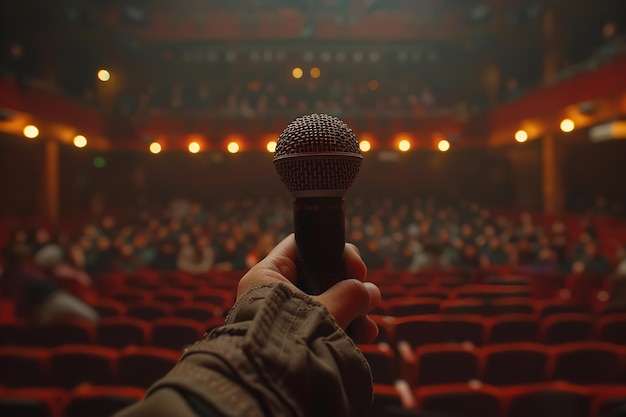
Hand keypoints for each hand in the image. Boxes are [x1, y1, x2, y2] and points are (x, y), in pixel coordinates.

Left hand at [237, 234, 380, 342]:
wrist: (267, 385)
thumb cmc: (288, 339)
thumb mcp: (325, 310)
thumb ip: (350, 295)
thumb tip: (371, 292)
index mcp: (268, 275)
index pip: (303, 246)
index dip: (334, 250)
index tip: (357, 269)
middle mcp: (272, 292)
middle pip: (319, 275)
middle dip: (348, 287)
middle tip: (365, 296)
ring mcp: (283, 315)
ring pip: (324, 302)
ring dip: (350, 311)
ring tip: (367, 328)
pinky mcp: (292, 336)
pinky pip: (322, 323)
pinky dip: (342, 327)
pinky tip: (361, 337)